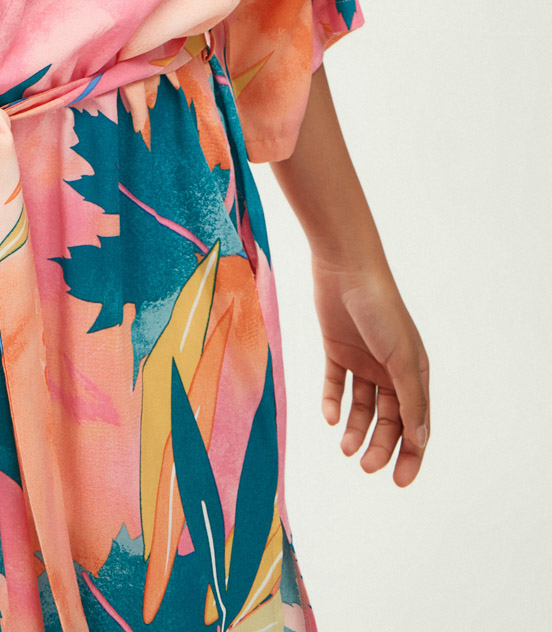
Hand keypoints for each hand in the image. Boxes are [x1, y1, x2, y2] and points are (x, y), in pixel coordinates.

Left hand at [311, 255, 429, 486]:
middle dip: (379, 446)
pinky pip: (335, 384)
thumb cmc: (380, 309)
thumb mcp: (401, 357)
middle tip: (363, 465)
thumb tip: (421, 440)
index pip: (416, 422)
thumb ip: (411, 399)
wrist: (345, 267)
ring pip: (361, 407)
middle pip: (388, 420)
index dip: (411, 453)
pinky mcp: (336, 349)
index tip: (399, 481)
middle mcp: (389, 369)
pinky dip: (332, 402)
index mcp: (413, 371)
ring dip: (354, 428)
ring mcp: (362, 360)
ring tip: (344, 446)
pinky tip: (328, 416)